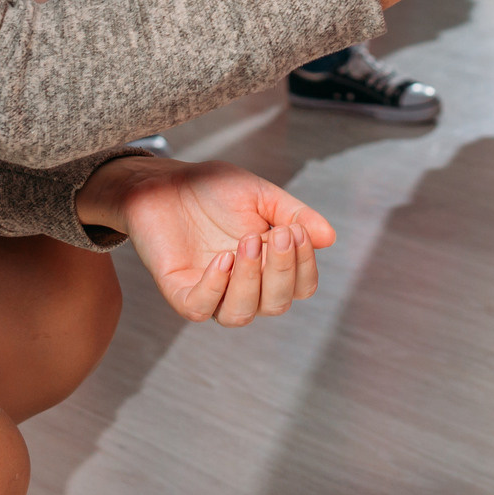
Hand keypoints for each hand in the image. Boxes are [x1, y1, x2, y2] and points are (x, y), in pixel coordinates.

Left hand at [77, 156, 333, 326]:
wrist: (164, 180)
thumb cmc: (212, 189)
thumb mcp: (261, 194)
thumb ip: (294, 214)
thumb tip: (329, 238)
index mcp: (268, 266)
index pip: (300, 286)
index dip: (304, 266)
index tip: (296, 230)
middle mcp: (243, 286)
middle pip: (276, 304)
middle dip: (281, 270)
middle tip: (278, 233)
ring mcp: (211, 292)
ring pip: (240, 314)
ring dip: (250, 281)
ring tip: (246, 242)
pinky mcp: (179, 292)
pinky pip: (200, 308)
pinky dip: (215, 286)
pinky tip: (222, 257)